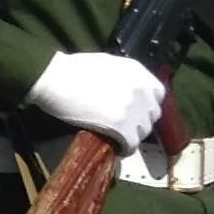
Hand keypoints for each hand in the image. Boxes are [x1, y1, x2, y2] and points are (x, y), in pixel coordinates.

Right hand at [26, 52, 166, 149]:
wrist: (56, 79)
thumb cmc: (72, 69)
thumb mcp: (107, 64)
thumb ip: (124, 77)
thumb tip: (126, 92)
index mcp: (138, 72)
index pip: (158, 94)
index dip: (146, 104)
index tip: (135, 110)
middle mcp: (141, 90)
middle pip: (152, 115)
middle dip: (139, 121)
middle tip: (123, 125)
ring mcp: (133, 109)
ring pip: (143, 131)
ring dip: (132, 135)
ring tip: (117, 137)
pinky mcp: (122, 127)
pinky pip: (131, 145)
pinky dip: (124, 149)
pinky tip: (115, 148)